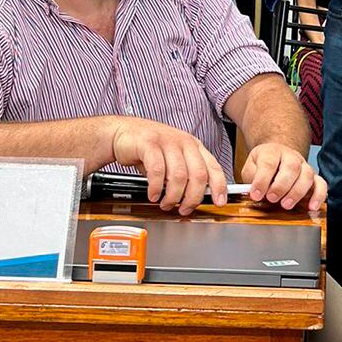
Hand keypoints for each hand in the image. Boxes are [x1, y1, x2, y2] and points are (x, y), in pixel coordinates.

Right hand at [110, 119, 228, 214]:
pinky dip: (156, 187)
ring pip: (179, 175)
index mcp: (194, 146)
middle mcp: (184, 142)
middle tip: (184, 209)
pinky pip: (157, 170)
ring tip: (166, 204)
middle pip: (198, 174)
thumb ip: (185, 174)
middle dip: (193, 198)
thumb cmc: (149, 148)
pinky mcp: (149, 143)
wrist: (122, 132)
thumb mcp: (172, 159)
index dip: (219, 186)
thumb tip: (196, 197)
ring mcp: (167, 141)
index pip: (213, 167)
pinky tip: (153, 195)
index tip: (219, 202)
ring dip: (173, 196)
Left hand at [242, 143, 326, 210]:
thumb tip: (254, 191)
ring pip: (307, 175)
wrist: (278, 155)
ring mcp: (304, 165)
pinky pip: (321, 184)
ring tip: (286, 205)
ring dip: (297, 192)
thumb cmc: (263, 164)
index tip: (256, 194)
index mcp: (272, 152)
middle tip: (272, 198)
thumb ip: (251, 177)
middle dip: (281, 186)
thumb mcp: (251, 166)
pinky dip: (318, 196)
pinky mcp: (313, 176)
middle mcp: (290, 156)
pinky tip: (312, 207)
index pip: (269, 163)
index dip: (262, 180)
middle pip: (291, 167)